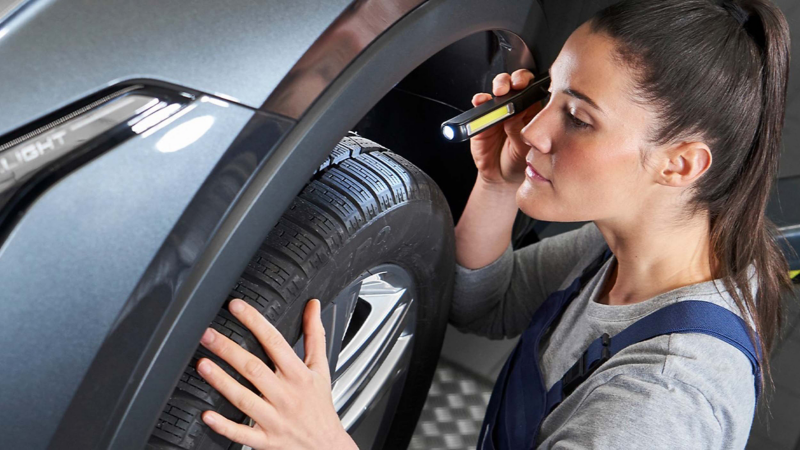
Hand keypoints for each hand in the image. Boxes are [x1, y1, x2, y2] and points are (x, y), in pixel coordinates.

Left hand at [196, 298, 357, 449]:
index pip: (275, 342)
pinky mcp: (265, 440)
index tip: (237, 307)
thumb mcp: (321, 368)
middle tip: (208, 334)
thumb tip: (313, 306)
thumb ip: (314, 335)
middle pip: (254, 368)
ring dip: (221, 381)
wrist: (326, 446)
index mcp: (298, 375)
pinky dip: (224, 425)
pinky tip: (207, 414)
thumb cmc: (320, 406)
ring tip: (202, 364)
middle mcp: (285, 395)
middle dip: (229, 349)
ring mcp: (274, 418)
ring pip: (244, 398)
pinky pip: (242, 433)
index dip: (255, 322)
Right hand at [469, 69, 543, 186]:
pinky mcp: (482, 119)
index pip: (532, 89)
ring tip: (499, 92)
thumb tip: (514, 112)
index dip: (530, 83)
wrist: (502, 176)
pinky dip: (479, 100)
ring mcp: (497, 111)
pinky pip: (480, 105)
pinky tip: (480, 101)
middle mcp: (515, 107)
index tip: (528, 85)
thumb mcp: (525, 147)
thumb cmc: (519, 160)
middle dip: (514, 80)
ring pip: (498, 88)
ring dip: (499, 85)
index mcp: (531, 111)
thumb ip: (520, 129)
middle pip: (515, 83)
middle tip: (514, 86)